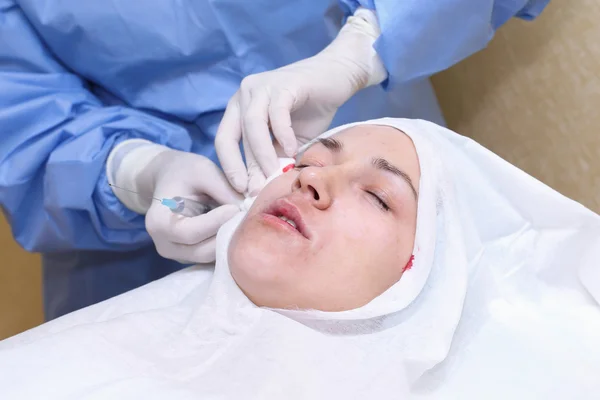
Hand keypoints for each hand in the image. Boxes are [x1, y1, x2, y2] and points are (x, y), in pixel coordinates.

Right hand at [143, 150, 242, 262]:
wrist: (170, 180)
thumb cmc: (184, 172)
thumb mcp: (202, 170)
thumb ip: (224, 188)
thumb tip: (248, 207)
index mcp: (159, 222)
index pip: (190, 232)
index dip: (216, 222)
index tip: (236, 208)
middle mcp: (166, 245)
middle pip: (203, 251)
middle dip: (227, 233)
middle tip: (247, 215)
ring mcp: (179, 255)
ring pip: (212, 257)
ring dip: (231, 240)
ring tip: (244, 219)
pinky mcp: (193, 257)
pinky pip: (215, 256)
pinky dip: (229, 243)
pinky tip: (238, 226)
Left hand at [215, 8, 385, 194]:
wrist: (337, 77)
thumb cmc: (310, 110)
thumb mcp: (287, 142)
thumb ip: (273, 158)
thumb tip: (259, 187)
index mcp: (239, 108)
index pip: (224, 140)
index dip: (230, 167)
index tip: (241, 190)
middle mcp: (245, 94)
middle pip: (234, 136)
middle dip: (248, 167)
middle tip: (259, 191)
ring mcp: (261, 87)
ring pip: (252, 126)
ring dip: (262, 155)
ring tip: (275, 174)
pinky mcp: (283, 84)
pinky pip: (277, 114)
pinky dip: (283, 136)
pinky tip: (293, 151)